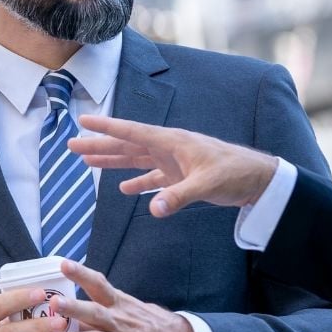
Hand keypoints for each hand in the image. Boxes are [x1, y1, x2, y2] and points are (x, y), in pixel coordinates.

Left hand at [44, 261, 194, 331]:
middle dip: (74, 307)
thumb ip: (107, 305)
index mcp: (119, 305)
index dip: (82, 274)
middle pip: (95, 312)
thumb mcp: (133, 308)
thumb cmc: (153, 325)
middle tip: (55, 302)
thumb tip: (79, 300)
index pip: (99, 285)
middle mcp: (118, 323)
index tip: (64, 264)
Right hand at [71, 115, 279, 216]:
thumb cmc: (235, 173)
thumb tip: (152, 210)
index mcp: (171, 141)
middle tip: (72, 145)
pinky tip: (124, 191)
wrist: (258, 179)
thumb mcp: (206, 184)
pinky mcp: (181, 176)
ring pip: (135, 160)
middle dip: (99, 145)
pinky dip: (138, 183)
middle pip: (127, 145)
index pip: (132, 132)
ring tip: (87, 163)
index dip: (106, 127)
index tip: (83, 121)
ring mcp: (174, 162)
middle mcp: (168, 148)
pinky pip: (152, 178)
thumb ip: (178, 197)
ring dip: (113, 162)